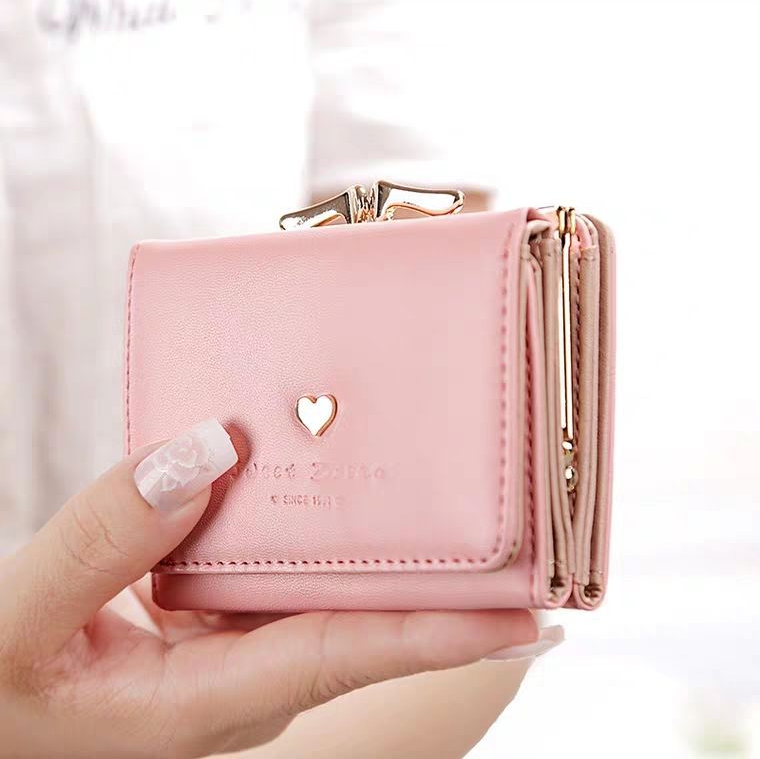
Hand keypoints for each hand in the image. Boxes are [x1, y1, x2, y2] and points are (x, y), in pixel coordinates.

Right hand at [0, 419, 537, 758]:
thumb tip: (208, 451)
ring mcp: (220, 642)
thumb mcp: (14, 625)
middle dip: (436, 589)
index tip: (530, 613)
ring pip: (315, 585)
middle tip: (515, 541)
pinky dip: (293, 518)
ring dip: (370, 543)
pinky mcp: (201, 612)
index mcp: (200, 703)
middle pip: (354, 621)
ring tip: (434, 489)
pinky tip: (305, 472)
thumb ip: (103, 538)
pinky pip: (266, 560)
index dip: (438, 635)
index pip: (341, 657)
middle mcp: (232, 673)